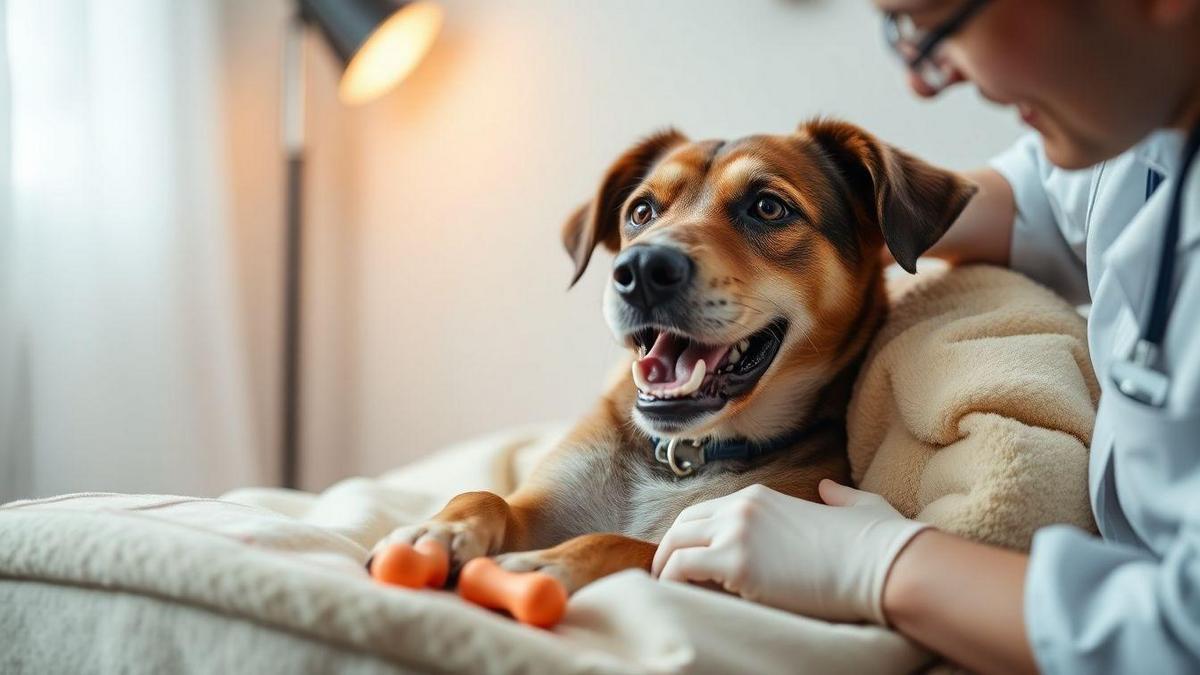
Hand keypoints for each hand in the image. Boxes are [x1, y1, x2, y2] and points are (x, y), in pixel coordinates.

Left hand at [651, 480, 929, 624]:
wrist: (886, 566)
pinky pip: (684, 569)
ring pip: (675, 545)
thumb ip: (838, 496)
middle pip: (682, 525)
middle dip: (670, 551)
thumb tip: (829, 489)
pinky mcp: (738, 564)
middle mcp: (741, 509)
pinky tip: (680, 598)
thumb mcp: (857, 505)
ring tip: (668, 593)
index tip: (686, 560)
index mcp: (760, 497)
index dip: (690, 537)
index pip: (704, 513)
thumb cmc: (879, 544)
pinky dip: (674, 583)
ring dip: (666, 569)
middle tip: (668, 578)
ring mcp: (738, 533)